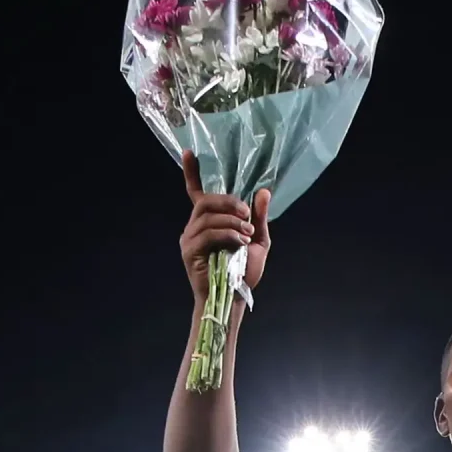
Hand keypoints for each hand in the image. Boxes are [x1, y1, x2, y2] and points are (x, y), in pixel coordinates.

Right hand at [180, 152, 269, 301]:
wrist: (234, 298)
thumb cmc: (243, 272)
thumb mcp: (258, 241)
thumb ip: (259, 217)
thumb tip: (263, 191)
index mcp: (209, 222)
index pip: (196, 192)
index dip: (191, 172)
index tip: (189, 152)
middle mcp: (194, 227)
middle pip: (205, 200)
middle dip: (229, 202)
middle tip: (247, 214)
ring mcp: (189, 238)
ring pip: (207, 215)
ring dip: (232, 220)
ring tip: (247, 233)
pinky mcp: (189, 251)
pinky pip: (207, 232)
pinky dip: (227, 233)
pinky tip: (239, 241)